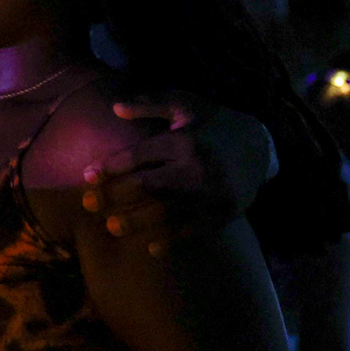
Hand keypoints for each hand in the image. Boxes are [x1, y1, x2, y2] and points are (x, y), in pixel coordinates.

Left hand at [81, 93, 274, 256]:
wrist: (262, 146)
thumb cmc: (215, 123)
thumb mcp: (186, 104)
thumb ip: (151, 103)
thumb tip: (115, 107)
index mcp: (184, 140)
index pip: (138, 155)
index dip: (109, 166)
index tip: (87, 175)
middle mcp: (195, 167)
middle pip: (146, 187)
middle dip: (113, 196)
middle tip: (87, 203)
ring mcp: (209, 194)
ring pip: (164, 213)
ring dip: (135, 221)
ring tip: (112, 226)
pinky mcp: (222, 213)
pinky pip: (191, 231)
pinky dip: (169, 240)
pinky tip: (149, 246)